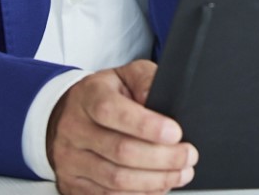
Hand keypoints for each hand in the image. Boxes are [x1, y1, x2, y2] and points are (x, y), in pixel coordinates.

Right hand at [47, 59, 197, 193]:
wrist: (70, 115)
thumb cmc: (105, 95)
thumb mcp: (127, 75)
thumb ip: (145, 81)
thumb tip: (156, 100)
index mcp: (89, 96)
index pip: (112, 111)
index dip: (147, 126)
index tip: (176, 133)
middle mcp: (74, 128)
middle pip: (120, 151)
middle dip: (162, 158)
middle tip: (188, 156)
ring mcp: (70, 159)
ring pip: (116, 179)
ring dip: (155, 180)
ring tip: (180, 173)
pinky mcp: (72, 183)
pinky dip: (139, 194)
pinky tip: (158, 186)